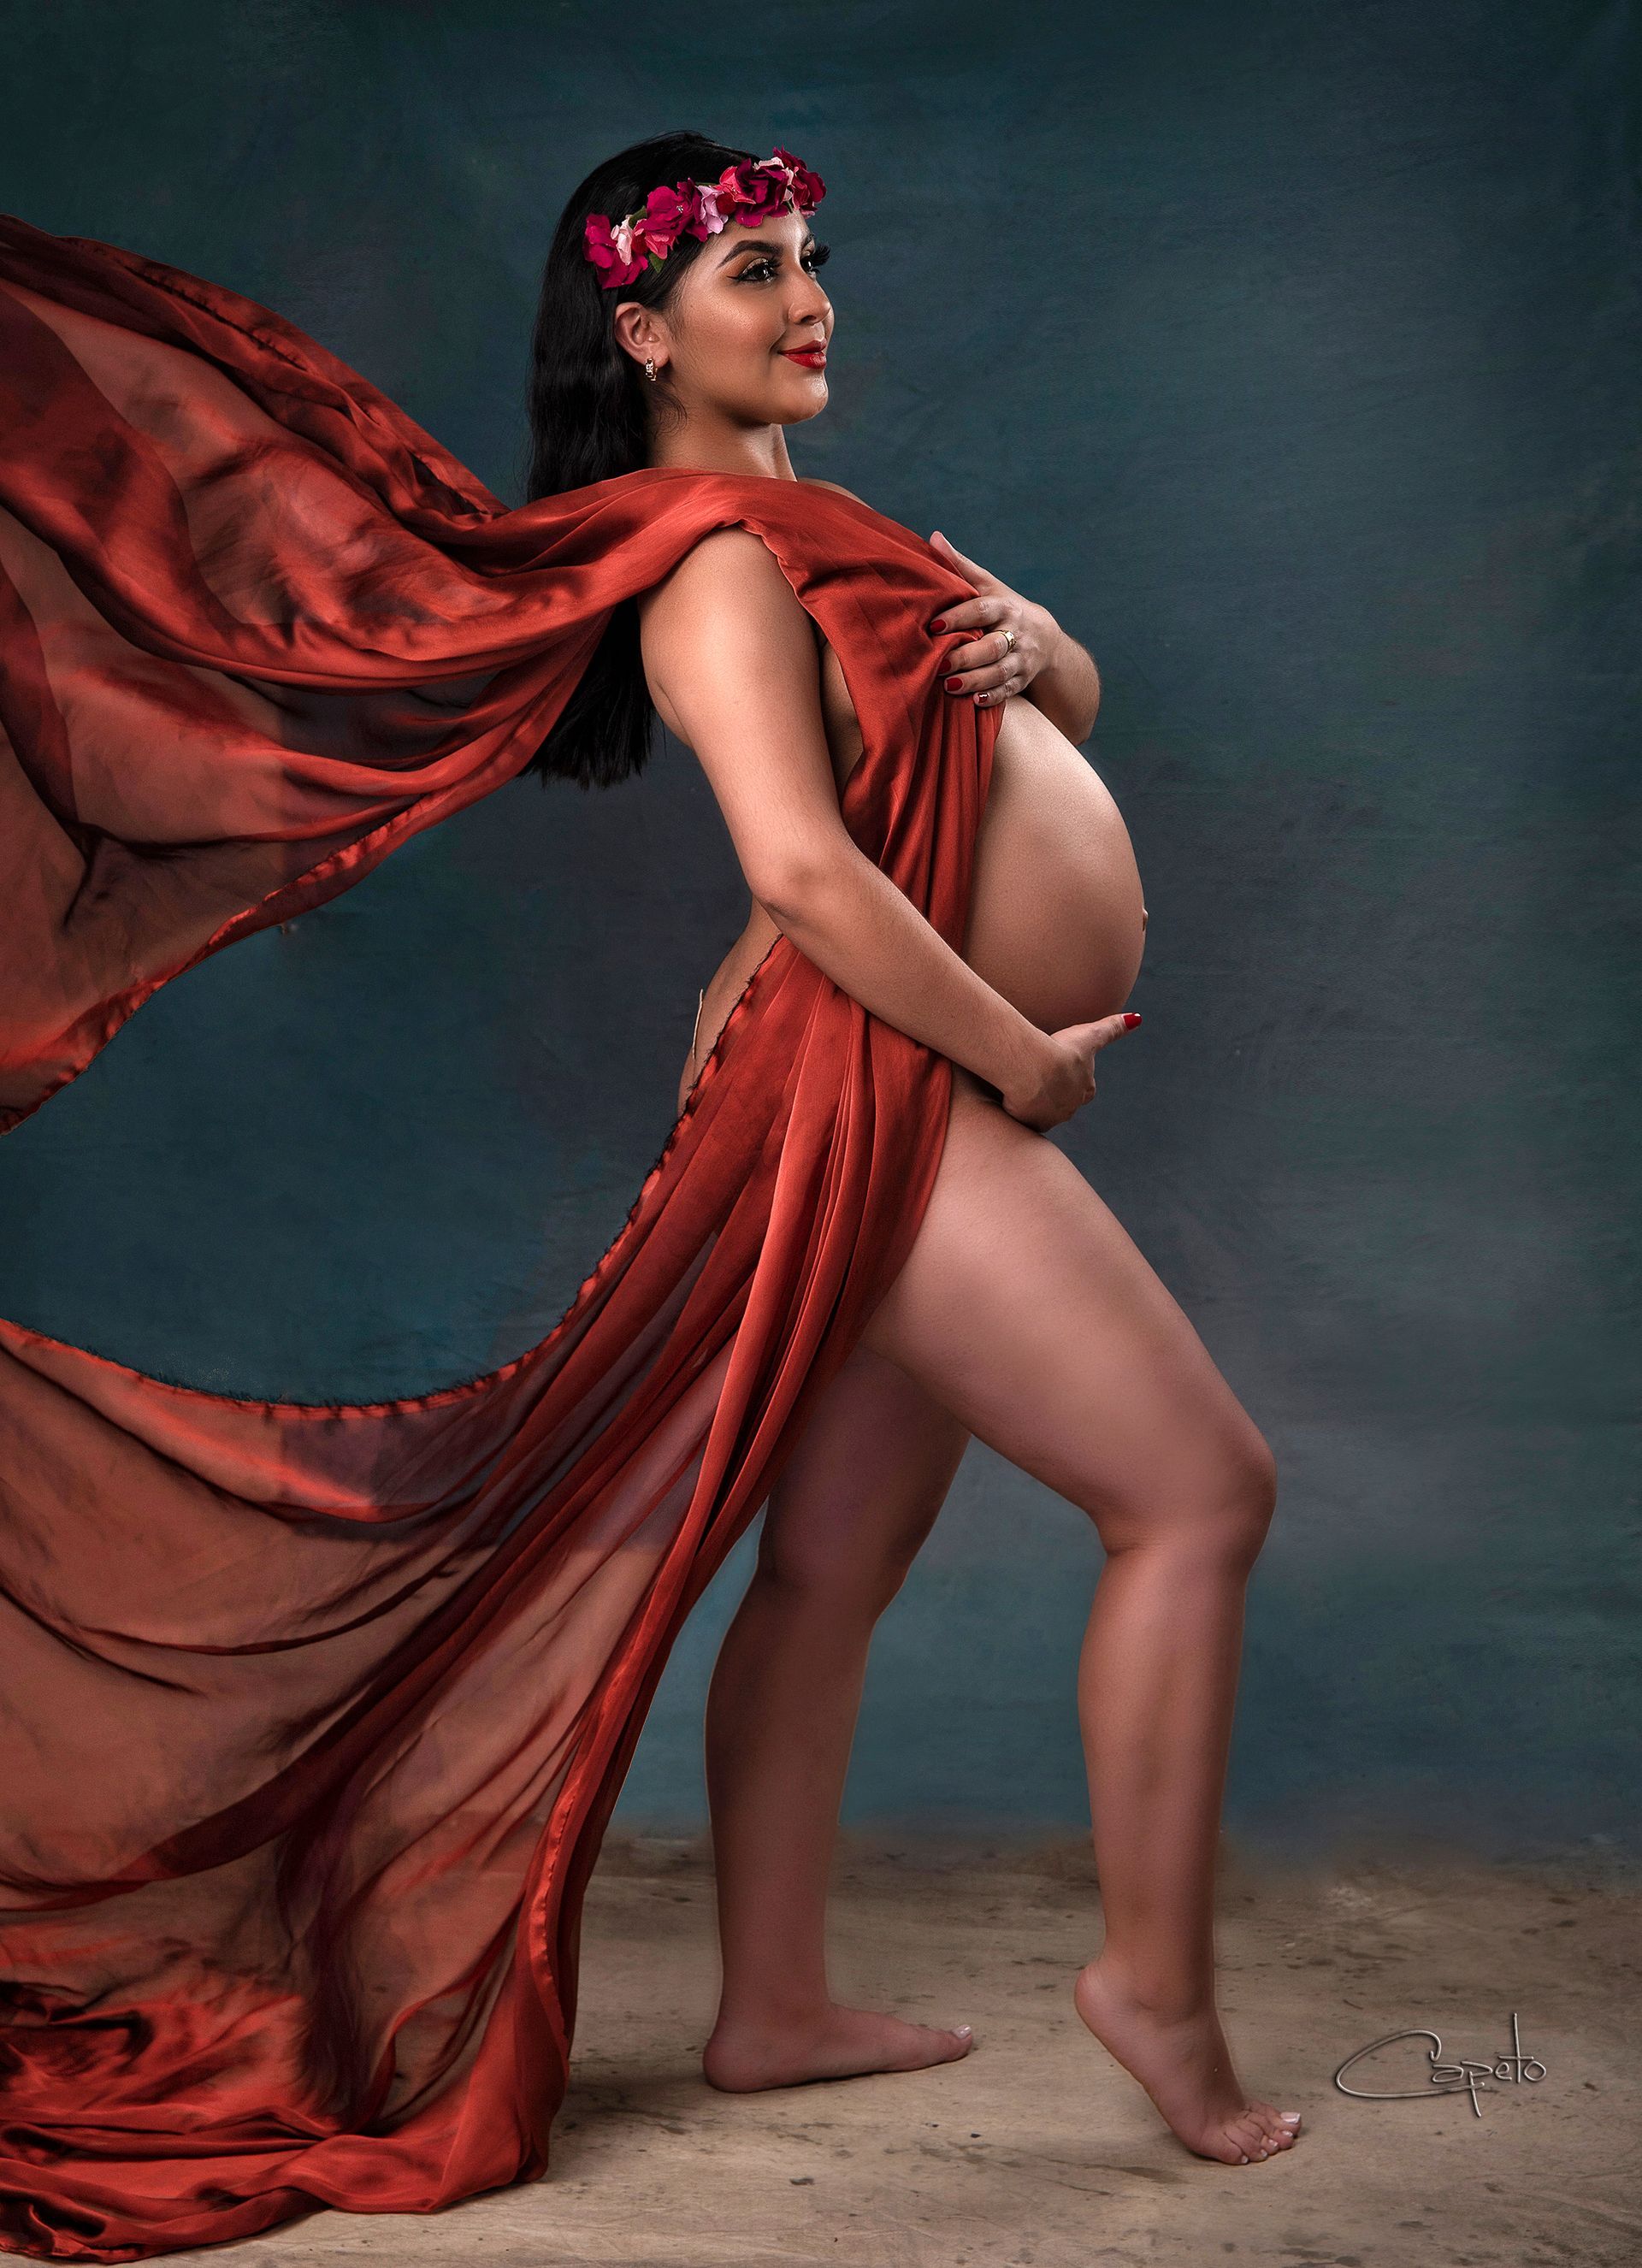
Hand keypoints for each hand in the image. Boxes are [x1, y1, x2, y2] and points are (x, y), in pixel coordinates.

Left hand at [927, 529, 1060, 706]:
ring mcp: (1022, 658)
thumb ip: (961, 566)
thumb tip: (934, 538)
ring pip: (1000, 672)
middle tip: (940, 664)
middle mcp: (1016, 632)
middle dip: (966, 657)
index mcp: (1004, 606)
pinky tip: (975, 701)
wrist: (1045, 637)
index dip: (959, 618)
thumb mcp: (988, 586)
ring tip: (950, 686)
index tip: (934, 626)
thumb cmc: (1004, 608)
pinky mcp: (1022, 679)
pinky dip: (993, 697)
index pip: (982, 611)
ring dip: (975, 680)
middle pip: (992, 646)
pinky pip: (1009, 691)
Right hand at [999, 1013, 1140, 1131]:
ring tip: (1022, 1087)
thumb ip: (1114, 1028)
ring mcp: (1051, 1117)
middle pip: (1063, 1101)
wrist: (1033, 1069)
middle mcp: (1072, 1107)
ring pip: (1044, 1111)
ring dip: (1036, 1102)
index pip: (1084, 1088)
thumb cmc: (1061, 1049)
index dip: (1072, 1078)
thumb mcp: (1091, 1035)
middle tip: (1039, 1077)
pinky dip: (1020, 1111)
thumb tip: (1137, 1019)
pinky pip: (1026, 1118)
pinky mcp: (1031, 1122)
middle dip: (1054, 1092)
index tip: (1061, 1070)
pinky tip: (1012, 1098)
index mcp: (1086, 1089)